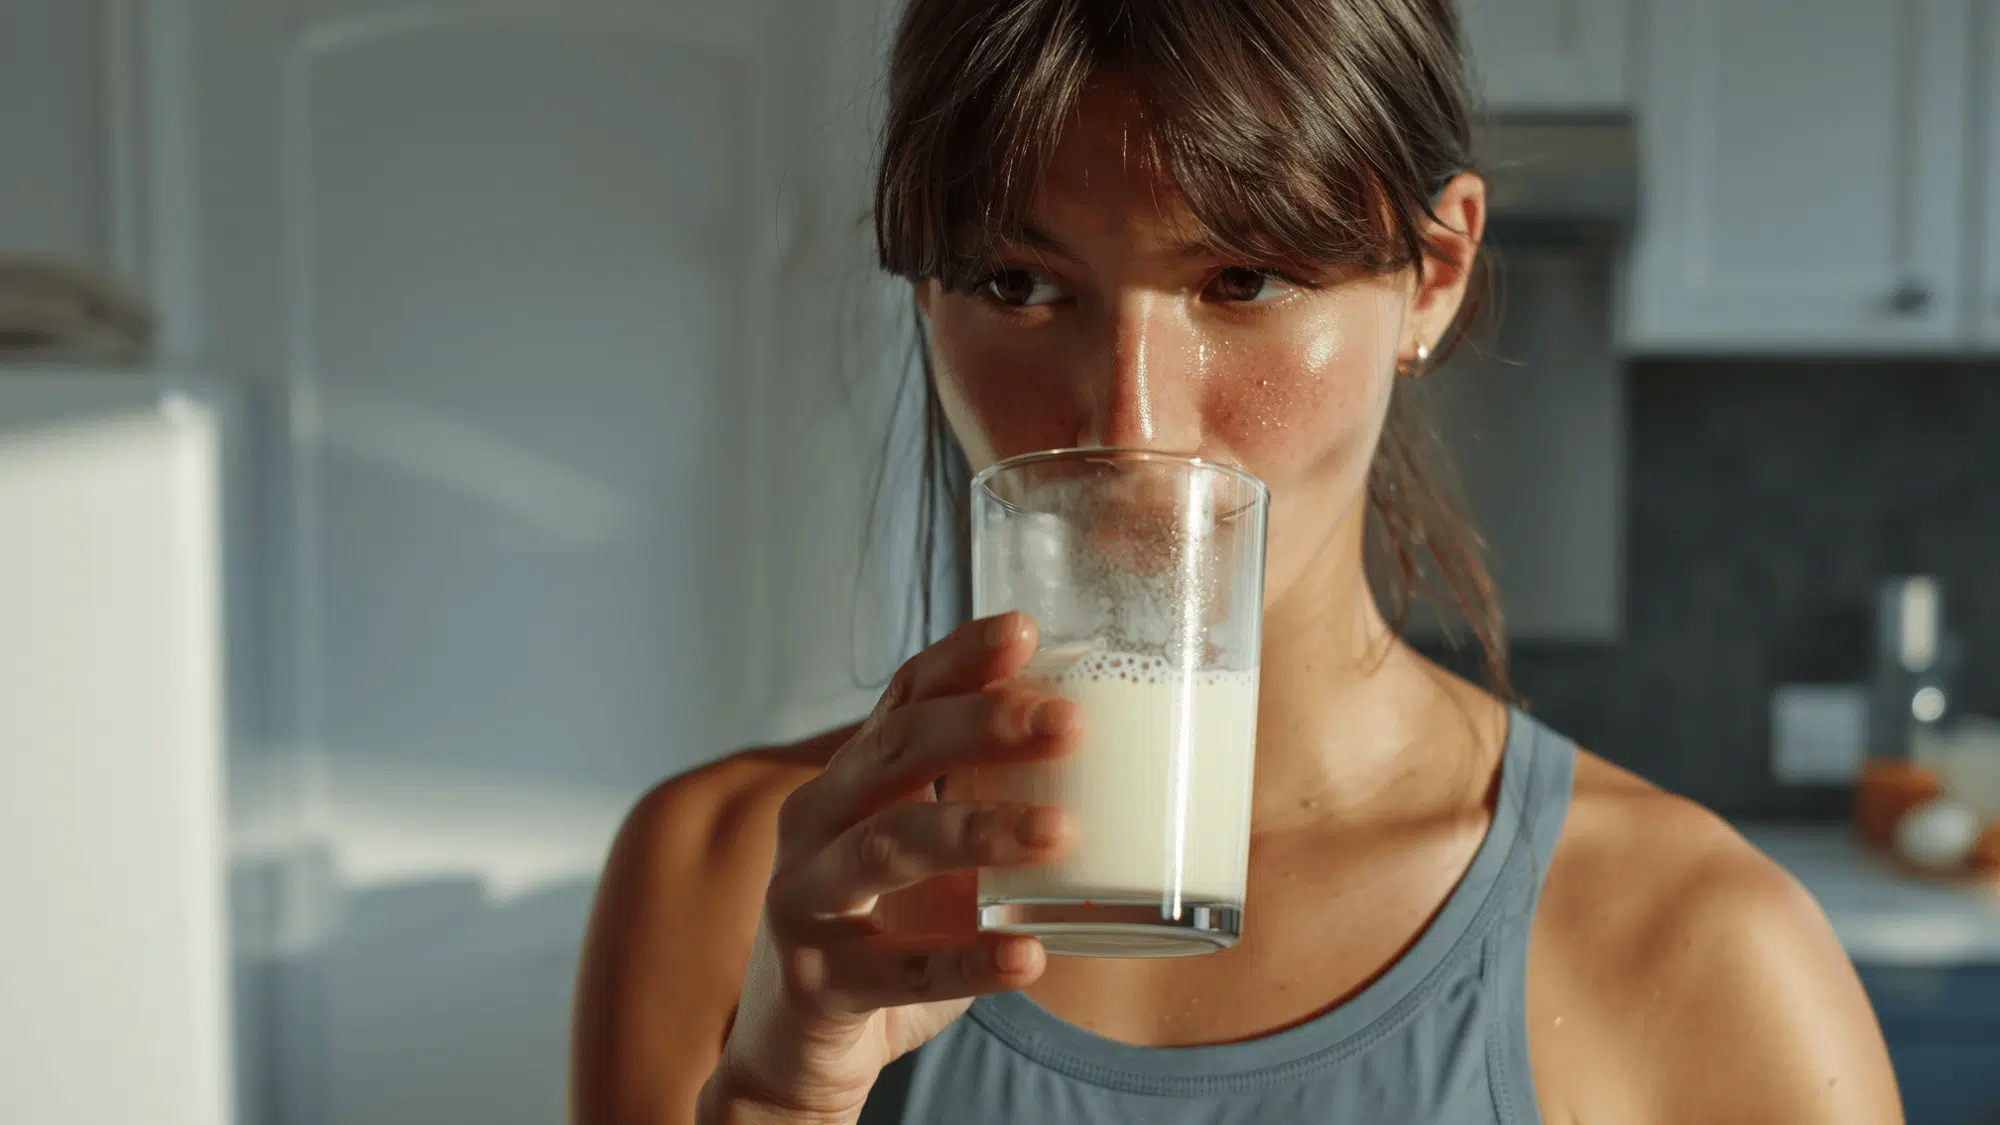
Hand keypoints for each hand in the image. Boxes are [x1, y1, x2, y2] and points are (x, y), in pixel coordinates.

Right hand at [704, 612, 1079, 1123]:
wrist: (799, 1051)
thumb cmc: (885, 936)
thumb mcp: (928, 859)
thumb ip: (981, 809)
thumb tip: (1102, 757)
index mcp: (847, 783)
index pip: (901, 699)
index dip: (958, 661)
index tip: (1025, 627)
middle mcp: (814, 825)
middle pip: (891, 751)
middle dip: (980, 727)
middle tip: (1067, 720)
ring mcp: (805, 902)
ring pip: (887, 849)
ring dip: (979, 832)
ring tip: (1063, 830)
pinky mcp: (817, 983)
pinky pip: (898, 971)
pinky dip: (968, 963)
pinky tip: (1029, 957)